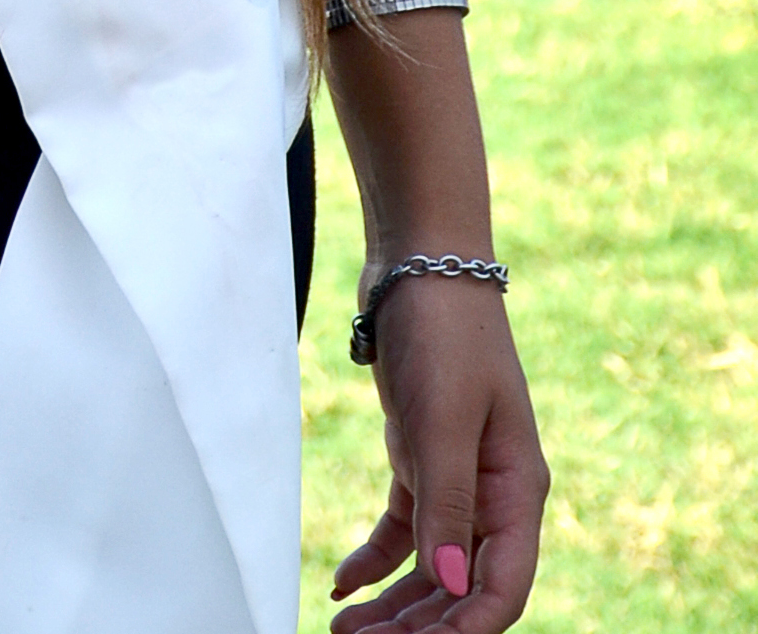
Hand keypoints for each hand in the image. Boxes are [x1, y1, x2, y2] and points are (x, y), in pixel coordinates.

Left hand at [330, 273, 547, 630]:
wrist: (420, 263)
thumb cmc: (445, 332)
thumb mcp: (444, 416)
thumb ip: (447, 502)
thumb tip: (451, 584)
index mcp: (518, 491)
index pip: (501, 587)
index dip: (465, 630)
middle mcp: (493, 494)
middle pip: (461, 587)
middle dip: (419, 627)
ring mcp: (457, 477)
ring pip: (429, 566)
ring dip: (394, 605)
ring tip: (344, 632)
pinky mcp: (420, 456)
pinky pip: (403, 530)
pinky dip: (376, 561)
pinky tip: (342, 584)